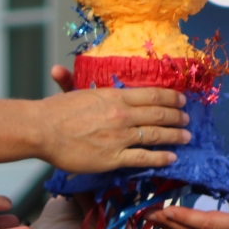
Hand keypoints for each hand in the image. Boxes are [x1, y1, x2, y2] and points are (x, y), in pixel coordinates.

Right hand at [37, 74, 190, 172]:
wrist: (42, 130)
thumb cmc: (53, 111)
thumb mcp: (70, 91)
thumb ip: (71, 81)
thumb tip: (57, 70)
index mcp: (115, 96)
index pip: (152, 95)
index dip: (170, 97)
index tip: (181, 99)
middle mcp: (122, 115)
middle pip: (159, 114)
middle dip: (176, 116)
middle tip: (187, 118)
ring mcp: (120, 137)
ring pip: (156, 135)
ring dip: (175, 135)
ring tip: (186, 137)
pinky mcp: (114, 157)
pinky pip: (144, 158)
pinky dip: (161, 158)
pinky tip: (171, 158)